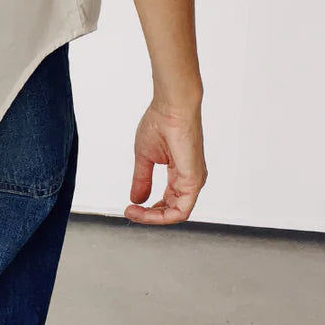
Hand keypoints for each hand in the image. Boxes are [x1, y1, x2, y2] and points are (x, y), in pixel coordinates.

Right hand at [126, 98, 206, 224]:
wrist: (171, 107)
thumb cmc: (161, 122)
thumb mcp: (146, 157)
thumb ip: (142, 179)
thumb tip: (137, 198)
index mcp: (181, 174)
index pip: (167, 202)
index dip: (148, 210)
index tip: (130, 206)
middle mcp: (190, 180)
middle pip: (172, 211)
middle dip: (148, 216)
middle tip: (130, 212)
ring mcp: (194, 181)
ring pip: (176, 213)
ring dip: (153, 217)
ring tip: (134, 212)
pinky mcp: (194, 181)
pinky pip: (180, 210)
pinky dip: (160, 214)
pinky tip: (143, 208)